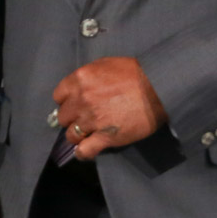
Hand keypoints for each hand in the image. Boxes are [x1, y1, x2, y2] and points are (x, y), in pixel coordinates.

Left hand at [53, 57, 167, 161]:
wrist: (157, 88)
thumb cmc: (136, 73)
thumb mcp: (106, 65)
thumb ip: (88, 77)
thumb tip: (80, 88)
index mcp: (80, 79)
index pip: (58, 96)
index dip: (67, 101)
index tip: (74, 104)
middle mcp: (82, 100)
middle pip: (63, 117)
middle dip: (72, 118)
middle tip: (84, 118)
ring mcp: (92, 120)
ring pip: (71, 135)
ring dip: (78, 135)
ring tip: (88, 133)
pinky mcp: (105, 137)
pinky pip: (84, 151)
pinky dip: (83, 153)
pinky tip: (85, 151)